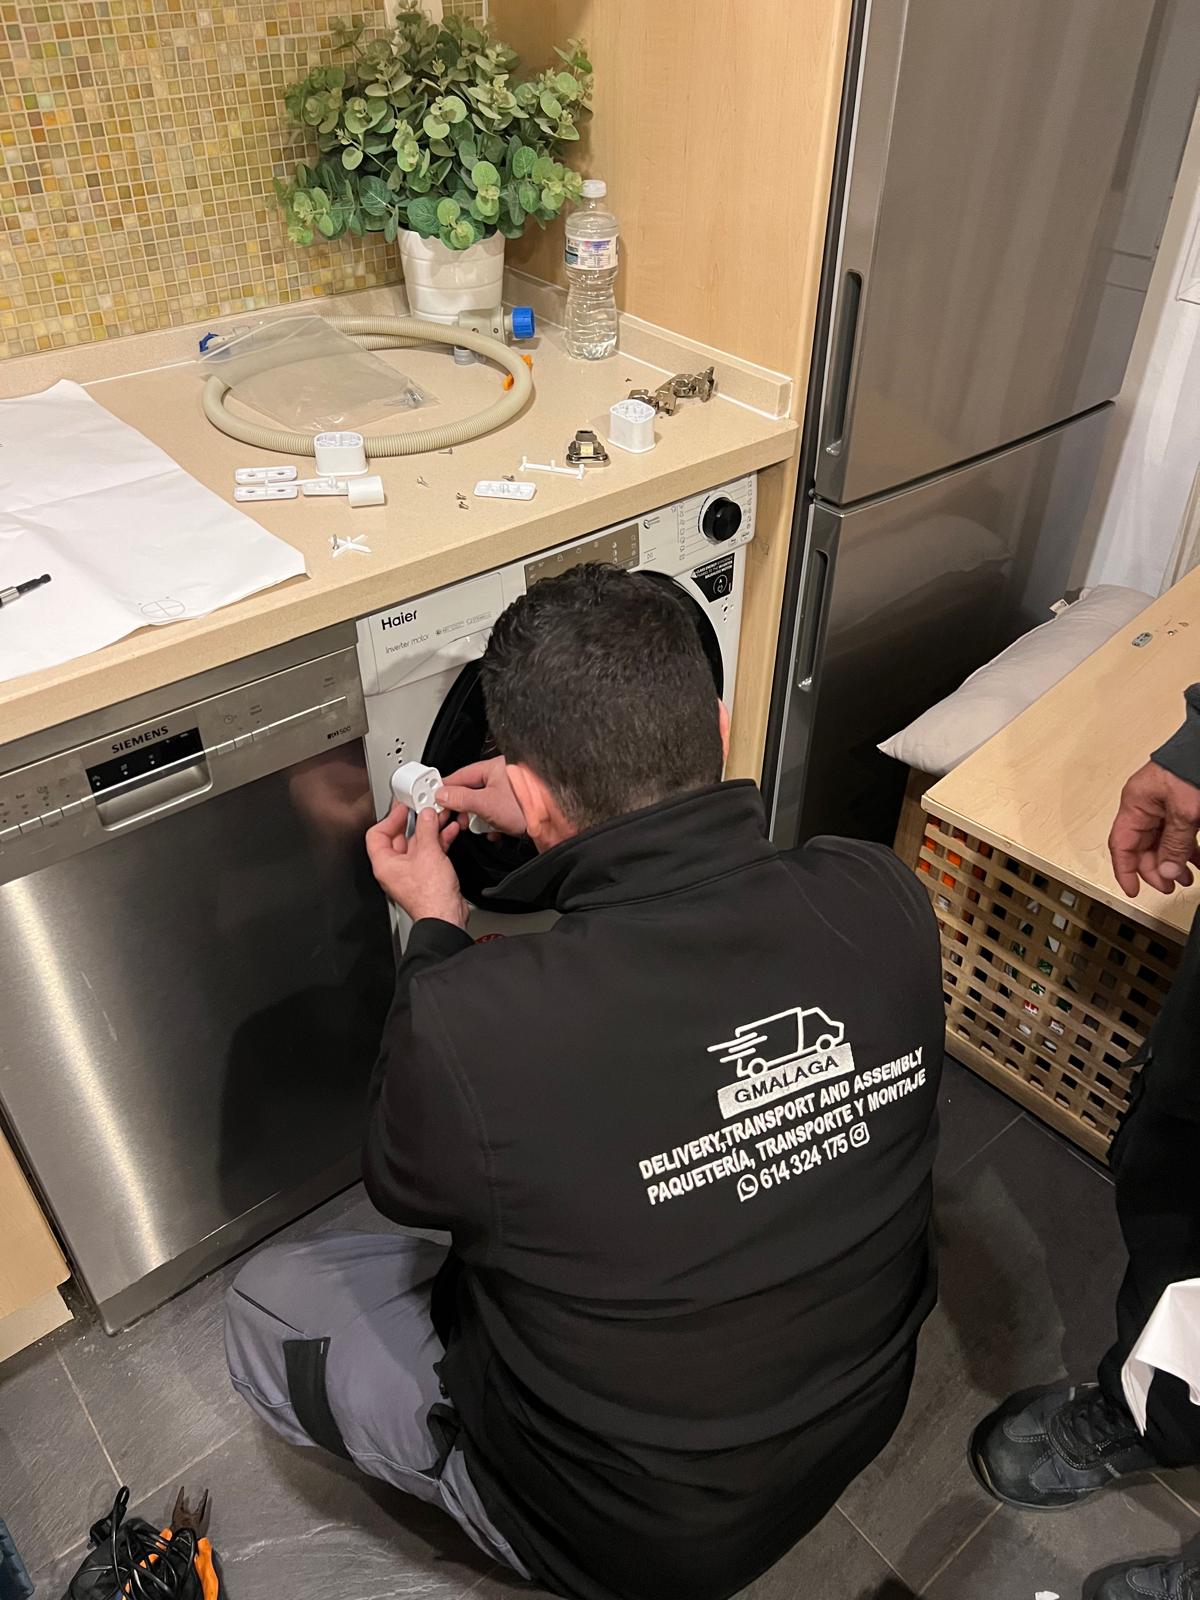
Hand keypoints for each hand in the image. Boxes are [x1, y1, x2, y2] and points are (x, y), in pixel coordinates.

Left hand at [365, 803, 465, 925]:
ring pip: (417, 844)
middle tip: (424, 808)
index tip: (403, 807)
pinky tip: (448, 832)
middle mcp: (394, 868)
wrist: (445, 917)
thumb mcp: (428, 853)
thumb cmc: (430, 897)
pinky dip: (438, 841)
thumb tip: (425, 815)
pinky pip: (429, 853)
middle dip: (415, 821)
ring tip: (440, 816)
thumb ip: (426, 829)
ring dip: (430, 830)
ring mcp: (410, 872)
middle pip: (399, 837)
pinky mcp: (426, 875)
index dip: (390, 817)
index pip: (377, 833)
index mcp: (385, 864)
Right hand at [437, 757, 525, 837]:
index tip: (435, 799)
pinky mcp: (516, 806)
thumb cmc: (527, 806)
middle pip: (471, 791)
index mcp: (493, 767)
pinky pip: (497, 813)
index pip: (460, 775)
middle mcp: (502, 776)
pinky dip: (493, 823)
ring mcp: (510, 791)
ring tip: (481, 826)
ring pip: (484, 804)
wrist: (552, 822)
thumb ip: (461, 798)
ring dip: (480, 818)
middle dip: (464, 808)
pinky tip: (495, 831)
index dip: (446, 788)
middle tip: (457, 819)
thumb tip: (442, 794)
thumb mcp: (486, 803)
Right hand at [1108, 759, 1199, 896]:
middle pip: (1141, 847)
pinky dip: (1185, 849)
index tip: (1133, 890)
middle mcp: (1144, 805)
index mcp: (1135, 804)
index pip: (1121, 845)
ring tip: (1186, 877)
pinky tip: (1195, 860)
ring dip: (1172, 861)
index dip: (1125, 870)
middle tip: (1170, 885)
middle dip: (1156, 869)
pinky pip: (1176, 833)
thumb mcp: (1185, 812)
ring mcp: (1161, 805)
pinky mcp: (1178, 804)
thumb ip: (1174, 844)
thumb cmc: (1191, 767)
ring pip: (1160, 842)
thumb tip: (1165, 871)